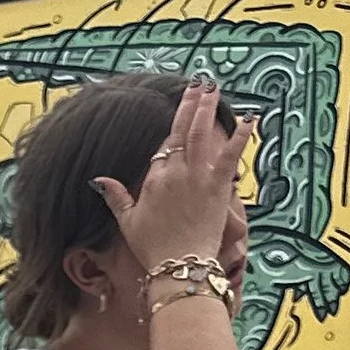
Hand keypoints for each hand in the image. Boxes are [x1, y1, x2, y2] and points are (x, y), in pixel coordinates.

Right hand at [95, 81, 255, 274]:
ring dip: (208, 109)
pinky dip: (242, 135)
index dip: (174, 128)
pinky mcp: (217, 186)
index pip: (165, 146)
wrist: (179, 265)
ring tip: (214, 88)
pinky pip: (230, 154)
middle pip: (183, 130)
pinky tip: (251, 118)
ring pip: (202, 134)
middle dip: (190, 104)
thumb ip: (115, 197)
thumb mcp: (127, 222)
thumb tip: (98, 179)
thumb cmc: (153, 248)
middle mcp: (174, 172)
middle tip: (198, 84)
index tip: (181, 111)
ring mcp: (197, 177)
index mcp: (153, 179)